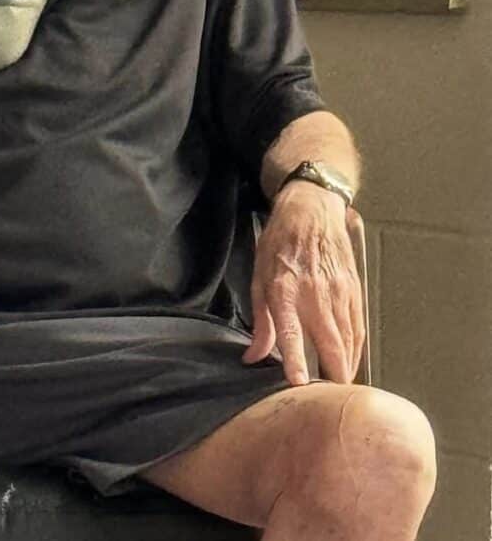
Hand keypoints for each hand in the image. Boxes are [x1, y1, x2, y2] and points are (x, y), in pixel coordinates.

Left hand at [242, 182, 363, 385]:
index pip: (292, 333)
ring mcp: (339, 293)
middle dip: (333, 378)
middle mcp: (315, 295)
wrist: (311, 211)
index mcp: (285, 290)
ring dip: (346, 368)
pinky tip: (350, 361)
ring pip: (348, 342)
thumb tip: (254, 357)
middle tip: (328, 401)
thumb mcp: (259, 278)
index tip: (299, 383)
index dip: (296, 360)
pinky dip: (355, 350)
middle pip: (331, 347)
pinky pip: (358, 329)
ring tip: (339, 387)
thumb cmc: (279, 243)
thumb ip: (261, 322)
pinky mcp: (355, 291)